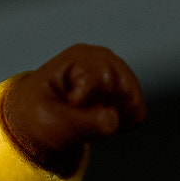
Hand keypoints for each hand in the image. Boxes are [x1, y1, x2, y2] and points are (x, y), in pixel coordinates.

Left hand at [0, 44, 146, 174]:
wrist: (41, 116)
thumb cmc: (42, 115)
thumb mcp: (53, 122)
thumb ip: (82, 124)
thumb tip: (113, 121)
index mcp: (80, 56)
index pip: (100, 83)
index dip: (83, 103)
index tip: (64, 104)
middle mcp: (104, 57)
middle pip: (122, 92)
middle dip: (100, 110)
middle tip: (75, 110)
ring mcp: (118, 71)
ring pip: (133, 104)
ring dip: (111, 117)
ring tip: (86, 113)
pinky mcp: (129, 88)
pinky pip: (138, 115)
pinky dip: (121, 123)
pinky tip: (100, 115)